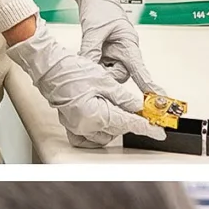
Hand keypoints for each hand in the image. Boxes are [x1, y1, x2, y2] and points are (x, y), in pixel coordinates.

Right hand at [5, 33, 164, 148]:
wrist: (50, 69)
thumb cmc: (72, 71)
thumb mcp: (105, 81)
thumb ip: (123, 98)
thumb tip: (137, 107)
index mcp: (96, 115)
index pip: (128, 123)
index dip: (146, 127)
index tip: (158, 132)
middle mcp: (86, 125)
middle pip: (118, 129)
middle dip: (130, 121)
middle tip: (139, 112)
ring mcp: (78, 127)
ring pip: (105, 136)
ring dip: (115, 126)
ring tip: (116, 108)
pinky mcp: (72, 125)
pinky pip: (87, 139)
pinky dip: (98, 134)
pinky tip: (103, 122)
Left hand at [71, 0, 162, 96]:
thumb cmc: (101, 7)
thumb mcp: (94, 29)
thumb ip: (91, 49)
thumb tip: (87, 67)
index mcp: (129, 44)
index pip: (140, 70)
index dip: (148, 85)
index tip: (158, 98)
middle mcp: (124, 52)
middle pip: (119, 76)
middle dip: (106, 74)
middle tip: (92, 65)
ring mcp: (114, 54)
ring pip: (108, 73)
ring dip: (96, 69)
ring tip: (87, 55)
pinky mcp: (104, 54)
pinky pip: (99, 67)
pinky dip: (91, 64)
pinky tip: (85, 57)